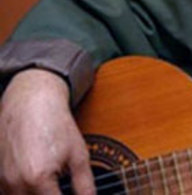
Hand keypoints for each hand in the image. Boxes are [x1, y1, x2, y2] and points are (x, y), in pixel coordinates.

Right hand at [0, 69, 94, 194]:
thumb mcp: (78, 155)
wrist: (30, 103)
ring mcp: (2, 180)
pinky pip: (8, 193)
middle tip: (59, 189)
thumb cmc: (56, 125)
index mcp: (38, 179)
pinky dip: (23, 191)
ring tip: (52, 185)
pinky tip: (37, 184)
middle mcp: (15, 183)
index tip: (70, 194)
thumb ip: (84, 185)